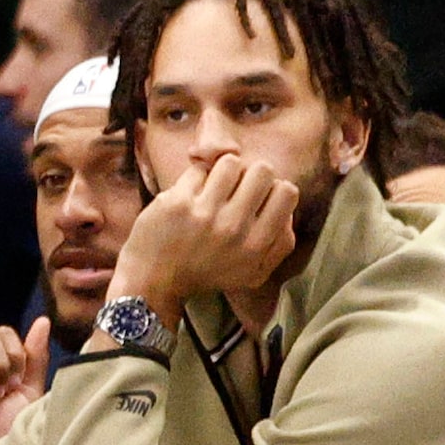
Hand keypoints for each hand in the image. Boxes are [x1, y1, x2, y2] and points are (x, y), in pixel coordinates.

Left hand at [108, 156, 298, 317]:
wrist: (155, 281)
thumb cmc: (207, 274)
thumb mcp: (253, 274)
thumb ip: (279, 246)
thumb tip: (288, 212)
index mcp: (256, 246)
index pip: (287, 192)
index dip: (275, 188)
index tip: (259, 198)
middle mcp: (234, 229)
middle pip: (263, 171)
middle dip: (251, 175)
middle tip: (237, 189)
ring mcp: (205, 213)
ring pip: (231, 162)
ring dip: (224, 171)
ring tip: (215, 187)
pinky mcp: (178, 201)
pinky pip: (200, 169)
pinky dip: (197, 178)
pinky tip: (193, 193)